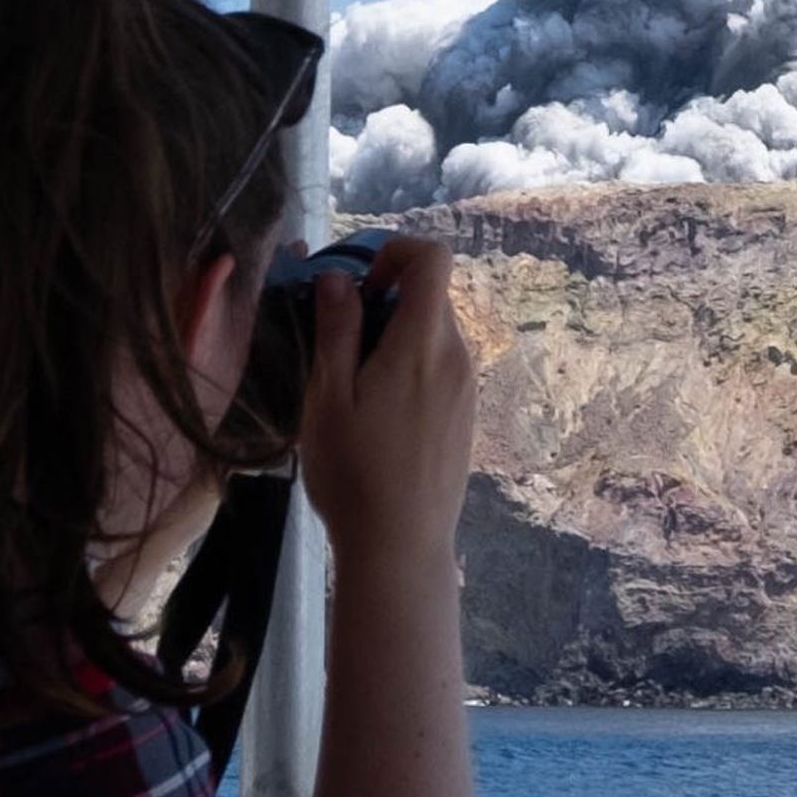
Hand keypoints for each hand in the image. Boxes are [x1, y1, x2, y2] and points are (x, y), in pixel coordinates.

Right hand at [291, 235, 476, 572]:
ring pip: (434, 331)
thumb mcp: (328, 397)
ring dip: (393, 336)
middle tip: (337, 342)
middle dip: (383, 300)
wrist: (401, 543)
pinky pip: (441, 364)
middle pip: (431, 295)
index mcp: (425, 343)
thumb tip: (338, 278)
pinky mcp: (466, 412)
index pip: (434, 258)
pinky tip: (377, 411)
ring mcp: (468, 385)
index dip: (393, 253)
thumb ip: (337, 330)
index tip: (356, 287)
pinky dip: (409, 364)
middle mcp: (458, 355)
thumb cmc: (354, 471)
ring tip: (351, 384)